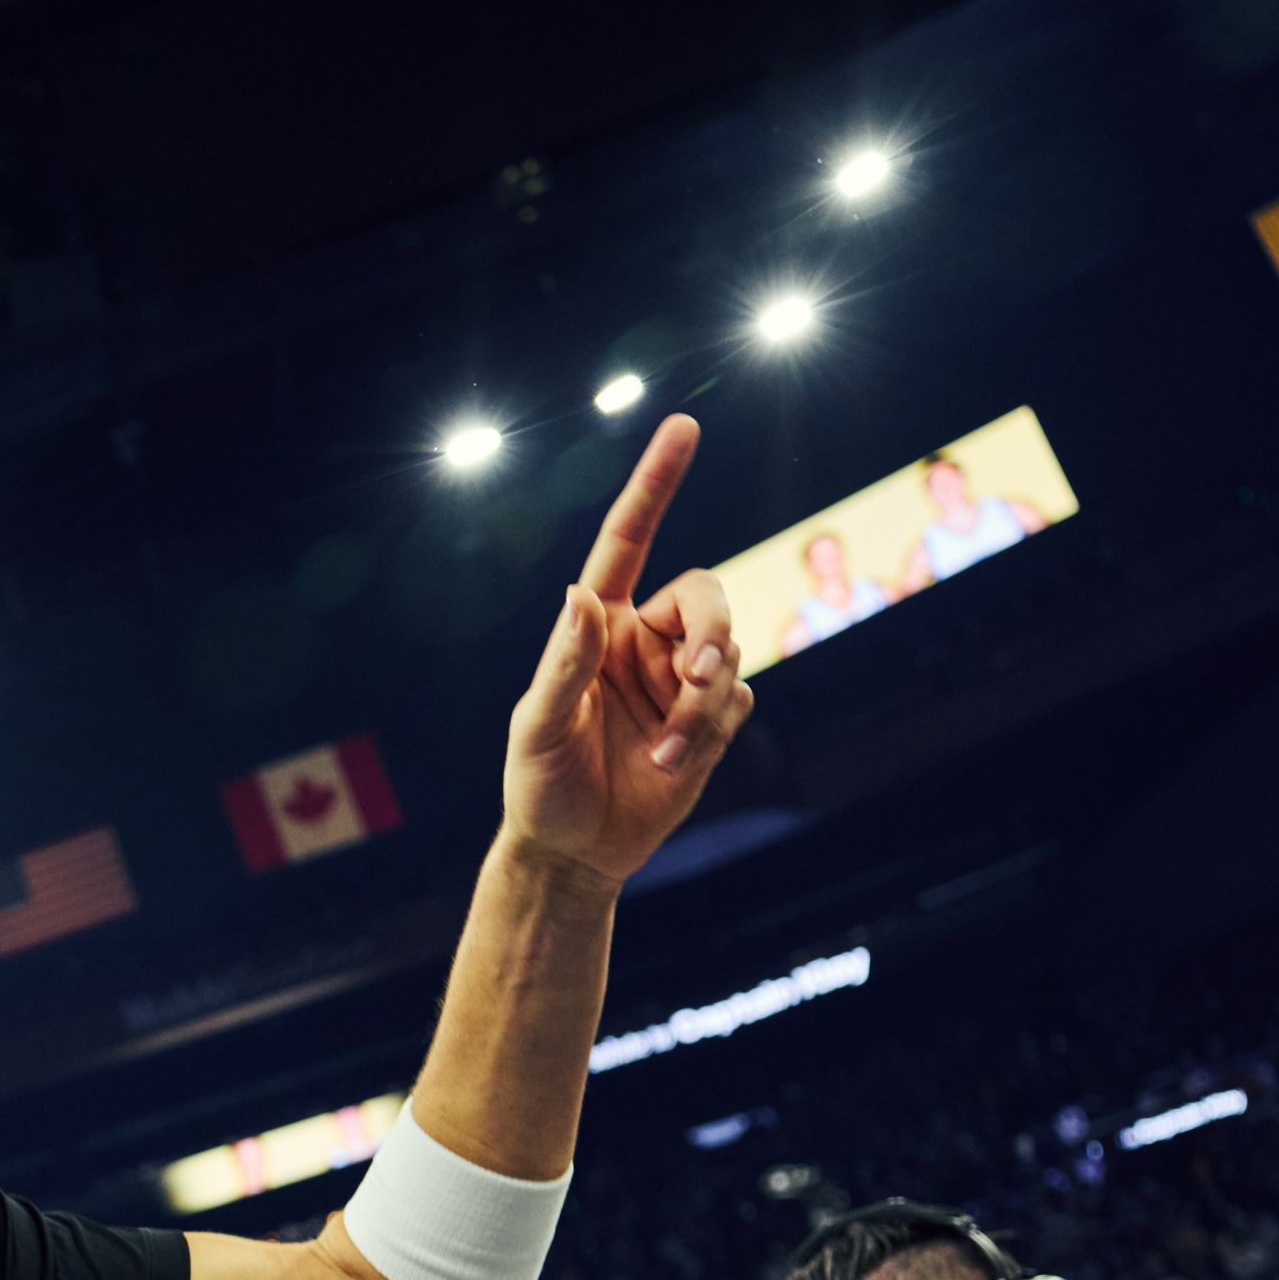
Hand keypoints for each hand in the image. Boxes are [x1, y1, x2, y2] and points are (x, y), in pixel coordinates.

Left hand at [501, 416, 754, 885]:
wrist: (574, 852)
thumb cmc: (540, 785)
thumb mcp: (538, 727)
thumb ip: (564, 662)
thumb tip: (579, 594)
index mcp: (599, 624)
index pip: (631, 539)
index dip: (656, 483)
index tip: (683, 427)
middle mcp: (643, 640)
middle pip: (707, 595)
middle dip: (712, 630)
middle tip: (697, 674)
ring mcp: (680, 678)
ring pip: (730, 652)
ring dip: (704, 702)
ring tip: (664, 752)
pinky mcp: (710, 719)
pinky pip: (740, 700)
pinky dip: (712, 731)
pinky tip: (673, 763)